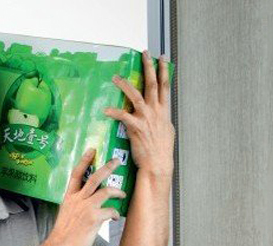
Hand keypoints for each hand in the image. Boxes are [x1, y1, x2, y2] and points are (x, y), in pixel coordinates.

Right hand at [45, 148, 126, 245]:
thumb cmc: (63, 234)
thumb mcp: (66, 213)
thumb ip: (75, 205)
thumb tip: (84, 204)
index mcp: (69, 197)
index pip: (76, 174)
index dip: (84, 160)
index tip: (92, 150)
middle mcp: (78, 199)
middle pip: (94, 177)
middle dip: (107, 167)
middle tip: (117, 160)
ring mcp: (86, 207)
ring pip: (105, 190)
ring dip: (117, 190)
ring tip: (123, 193)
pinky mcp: (94, 218)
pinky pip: (110, 211)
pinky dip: (115, 213)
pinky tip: (115, 217)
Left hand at [104, 52, 175, 175]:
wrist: (158, 164)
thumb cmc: (160, 150)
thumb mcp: (166, 130)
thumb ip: (161, 119)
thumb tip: (159, 113)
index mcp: (164, 111)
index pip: (165, 86)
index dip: (163, 70)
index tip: (162, 57)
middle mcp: (156, 111)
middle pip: (153, 84)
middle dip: (149, 67)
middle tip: (145, 53)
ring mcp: (146, 119)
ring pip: (137, 96)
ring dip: (126, 85)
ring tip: (116, 77)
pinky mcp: (136, 128)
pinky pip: (124, 117)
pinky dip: (115, 112)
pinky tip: (106, 109)